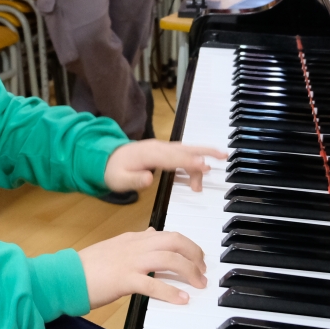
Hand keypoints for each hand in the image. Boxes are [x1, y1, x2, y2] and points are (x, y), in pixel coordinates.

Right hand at [79, 228, 206, 306]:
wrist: (66, 276)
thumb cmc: (89, 266)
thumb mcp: (114, 246)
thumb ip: (135, 239)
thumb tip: (152, 232)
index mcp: (133, 238)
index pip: (169, 234)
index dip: (188, 246)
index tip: (198, 258)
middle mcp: (135, 246)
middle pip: (175, 242)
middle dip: (195, 255)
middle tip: (203, 271)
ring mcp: (130, 262)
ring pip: (169, 259)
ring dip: (189, 272)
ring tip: (199, 284)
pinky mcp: (124, 280)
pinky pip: (153, 283)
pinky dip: (171, 292)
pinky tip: (182, 299)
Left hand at [104, 139, 226, 192]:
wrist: (106, 158)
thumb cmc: (114, 170)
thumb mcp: (118, 180)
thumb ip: (134, 181)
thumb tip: (149, 179)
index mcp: (148, 154)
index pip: (171, 158)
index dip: (188, 161)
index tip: (204, 165)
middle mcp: (158, 148)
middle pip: (184, 149)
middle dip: (204, 151)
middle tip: (223, 155)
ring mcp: (162, 148)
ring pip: (185, 151)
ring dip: (200, 159)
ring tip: (211, 172)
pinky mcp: (164, 152)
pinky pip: (182, 154)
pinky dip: (194, 160)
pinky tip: (203, 168)